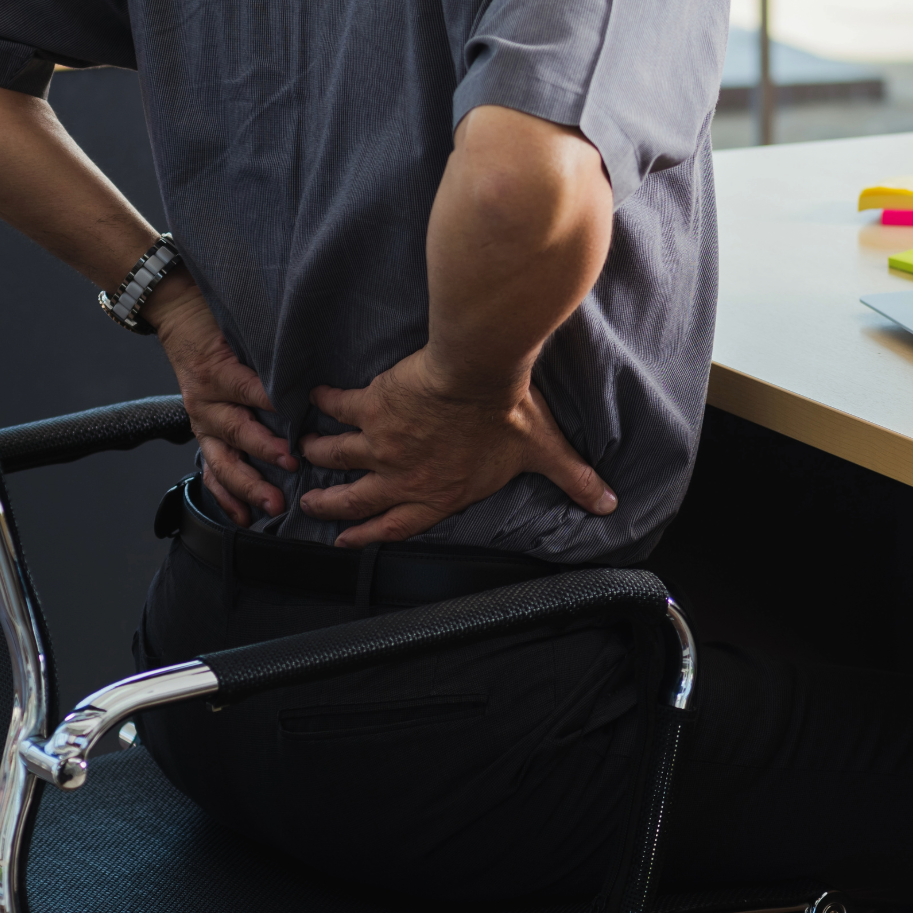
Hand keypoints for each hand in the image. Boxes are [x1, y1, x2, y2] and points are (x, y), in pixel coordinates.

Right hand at [147, 271, 296, 525]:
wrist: (177, 314)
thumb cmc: (217, 319)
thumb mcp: (242, 325)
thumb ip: (271, 346)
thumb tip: (313, 360)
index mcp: (219, 371)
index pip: (249, 389)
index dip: (272, 403)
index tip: (298, 415)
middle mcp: (207, 400)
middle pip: (236, 430)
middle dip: (265, 451)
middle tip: (291, 464)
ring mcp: (203, 420)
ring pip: (223, 460)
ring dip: (248, 485)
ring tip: (272, 504)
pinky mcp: (203, 434)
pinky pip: (212, 470)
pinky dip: (226, 496)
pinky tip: (243, 517)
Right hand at [297, 348, 616, 547]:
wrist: (479, 372)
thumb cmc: (510, 413)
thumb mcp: (544, 452)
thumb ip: (573, 479)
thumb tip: (610, 503)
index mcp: (440, 492)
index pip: (398, 525)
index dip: (370, 536)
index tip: (347, 539)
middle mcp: (404, 474)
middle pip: (358, 499)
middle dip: (331, 506)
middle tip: (309, 506)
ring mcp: (383, 442)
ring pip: (339, 456)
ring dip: (319, 456)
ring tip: (302, 455)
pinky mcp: (371, 406)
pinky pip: (338, 407)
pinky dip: (322, 403)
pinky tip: (310, 399)